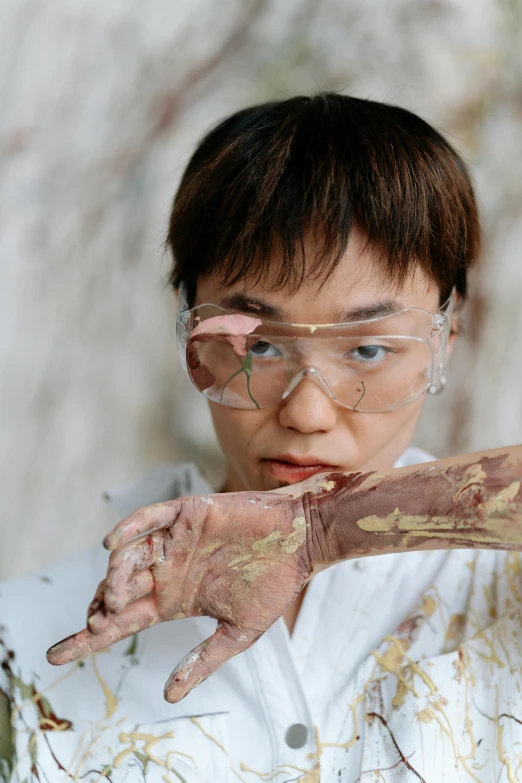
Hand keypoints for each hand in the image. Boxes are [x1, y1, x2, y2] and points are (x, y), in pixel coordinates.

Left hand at [46, 488, 314, 701]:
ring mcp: (174, 541)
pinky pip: (148, 519)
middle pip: (116, 591)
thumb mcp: (238, 633)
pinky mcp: (186, 514)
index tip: (56, 655)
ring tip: (116, 593)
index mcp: (174, 600)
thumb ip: (203, 661)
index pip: (121, 622)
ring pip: (127, 557)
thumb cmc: (274, 585)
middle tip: (98, 620)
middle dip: (100, 608)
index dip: (88, 638)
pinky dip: (128, 529)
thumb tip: (169, 695)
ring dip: (114, 575)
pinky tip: (112, 544)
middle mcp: (167, 571)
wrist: (300, 542)